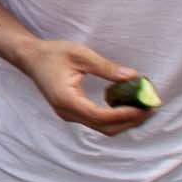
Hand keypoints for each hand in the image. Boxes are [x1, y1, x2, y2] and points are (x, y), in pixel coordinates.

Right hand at [24, 41, 158, 131]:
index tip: (144, 107)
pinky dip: (116, 118)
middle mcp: (67, 112)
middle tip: (151, 108)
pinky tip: (128, 105)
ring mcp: (69, 115)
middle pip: (105, 128)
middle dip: (131, 121)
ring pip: (104, 128)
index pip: (100, 116)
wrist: (30, 58)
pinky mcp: (73, 113)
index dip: (124, 114)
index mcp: (66, 99)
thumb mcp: (80, 54)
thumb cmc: (52, 53)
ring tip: (144, 107)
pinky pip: (99, 122)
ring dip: (126, 121)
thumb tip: (133, 77)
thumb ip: (106, 67)